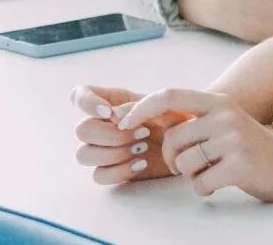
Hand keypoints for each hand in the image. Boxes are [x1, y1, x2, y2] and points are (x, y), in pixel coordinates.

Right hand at [72, 85, 191, 184]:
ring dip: (112, 153)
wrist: (194, 142)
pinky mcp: (112, 170)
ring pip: (84, 154)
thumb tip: (111, 116)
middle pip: (82, 130)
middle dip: (110, 134)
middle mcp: (103, 125)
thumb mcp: (163, 104)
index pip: (79, 96)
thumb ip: (137, 106)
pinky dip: (118, 171)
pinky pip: (98, 175)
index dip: (87, 103)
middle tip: (141, 134)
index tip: (109, 112)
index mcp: (110, 102)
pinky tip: (141, 163)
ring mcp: (105, 149)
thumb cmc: (179, 116)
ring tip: (142, 148)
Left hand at [118, 88, 272, 201]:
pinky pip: (200, 183)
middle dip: (171, 159)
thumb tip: (142, 116)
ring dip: (190, 175)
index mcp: (217, 101)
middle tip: (185, 166)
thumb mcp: (224, 121)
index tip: (123, 122)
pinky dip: (204, 189)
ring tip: (211, 171)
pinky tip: (221, 182)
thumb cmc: (249, 147)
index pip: (169, 95)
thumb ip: (194, 118)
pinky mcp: (240, 164)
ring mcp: (234, 139)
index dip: (141, 107)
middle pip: (172, 139)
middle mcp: (225, 115)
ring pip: (184, 163)